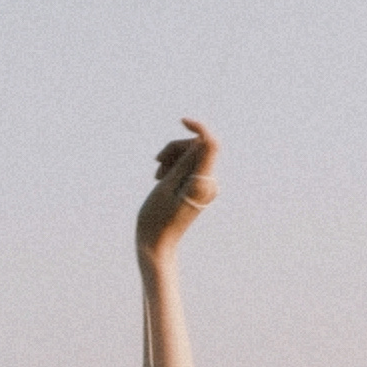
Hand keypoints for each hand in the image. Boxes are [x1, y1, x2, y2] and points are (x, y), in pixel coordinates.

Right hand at [136, 120, 218, 267]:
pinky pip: (189, 168)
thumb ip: (184, 162)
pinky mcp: (198, 189)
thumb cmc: (156, 217)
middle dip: (175, 148)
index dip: (198, 128)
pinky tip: (161, 178)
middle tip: (156, 163)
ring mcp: (205, 187)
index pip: (210, 144)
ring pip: (191, 156)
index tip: (181, 122)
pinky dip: (174, 167)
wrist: (156, 244)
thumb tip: (200, 141)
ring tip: (157, 175)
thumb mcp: (166, 185)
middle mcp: (209, 184)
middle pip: (197, 148)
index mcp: (202, 183)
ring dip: (172, 158)